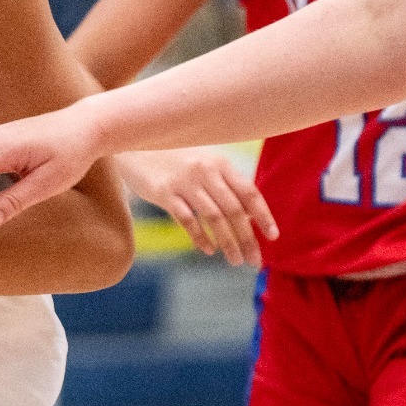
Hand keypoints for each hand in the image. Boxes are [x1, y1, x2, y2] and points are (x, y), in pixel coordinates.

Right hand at [118, 148, 276, 266]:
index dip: (263, 215)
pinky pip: (187, 220)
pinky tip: (208, 250)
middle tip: (254, 261)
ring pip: (214, 218)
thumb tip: (248, 216)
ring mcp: (184, 182)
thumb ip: (224, 185)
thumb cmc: (173, 158)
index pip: (249, 192)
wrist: (133, 145)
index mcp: (220, 163)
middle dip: (247, 238)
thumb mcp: (203, 165)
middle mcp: (205, 171)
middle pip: (234, 210)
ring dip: (228, 242)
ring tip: (235, 260)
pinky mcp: (164, 192)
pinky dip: (200, 237)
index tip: (272, 237)